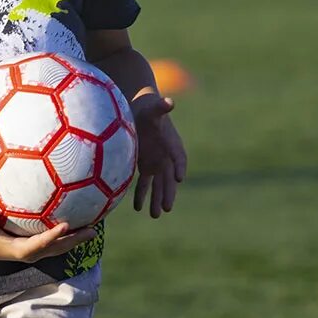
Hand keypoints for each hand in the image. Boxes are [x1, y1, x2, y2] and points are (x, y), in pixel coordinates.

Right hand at [0, 208, 97, 262]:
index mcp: (20, 249)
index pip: (40, 244)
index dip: (53, 236)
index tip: (65, 225)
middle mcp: (31, 253)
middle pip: (57, 248)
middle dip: (74, 240)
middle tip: (91, 231)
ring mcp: (36, 251)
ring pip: (60, 247)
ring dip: (76, 239)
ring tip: (93, 230)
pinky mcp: (37, 247)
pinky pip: (56, 242)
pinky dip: (68, 235)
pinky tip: (78, 224)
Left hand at [130, 94, 186, 217]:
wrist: (140, 111)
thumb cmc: (148, 108)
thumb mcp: (153, 108)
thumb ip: (161, 108)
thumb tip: (169, 102)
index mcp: (173, 144)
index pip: (179, 157)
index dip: (180, 166)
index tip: (179, 177)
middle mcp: (167, 157)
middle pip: (169, 177)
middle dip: (168, 192)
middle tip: (166, 207)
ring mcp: (156, 163)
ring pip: (158, 185)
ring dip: (156, 199)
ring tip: (155, 215)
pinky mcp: (145, 166)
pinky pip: (144, 183)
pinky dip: (141, 195)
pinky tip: (138, 208)